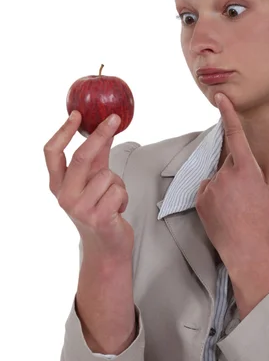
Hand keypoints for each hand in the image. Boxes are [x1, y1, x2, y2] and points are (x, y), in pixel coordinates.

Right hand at [44, 111, 133, 262]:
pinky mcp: (98, 218)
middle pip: (82, 157)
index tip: (77, 114)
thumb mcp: (94, 180)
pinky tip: (118, 209)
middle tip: (114, 119)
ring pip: (107, 175)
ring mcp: (80, 209)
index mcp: (59, 185)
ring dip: (118, 183)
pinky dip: (124, 197)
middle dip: (100, 135)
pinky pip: (118, 191)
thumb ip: (97, 156)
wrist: (107, 246)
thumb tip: (105, 127)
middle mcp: (65, 196)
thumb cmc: (100, 209)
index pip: (52, 153)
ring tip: (113, 198)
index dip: (63, 131)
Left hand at [195, 93, 268, 273]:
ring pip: (219, 177)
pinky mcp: (200, 201)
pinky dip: (215, 195)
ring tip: (239, 206)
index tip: (220, 97)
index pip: (235, 134)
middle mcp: (224, 174)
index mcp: (246, 169)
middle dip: (240, 172)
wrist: (247, 252)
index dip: (227, 113)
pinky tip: (227, 211)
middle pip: (230, 162)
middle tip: (250, 195)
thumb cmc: (268, 224)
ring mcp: (210, 188)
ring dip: (227, 185)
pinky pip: (208, 190)